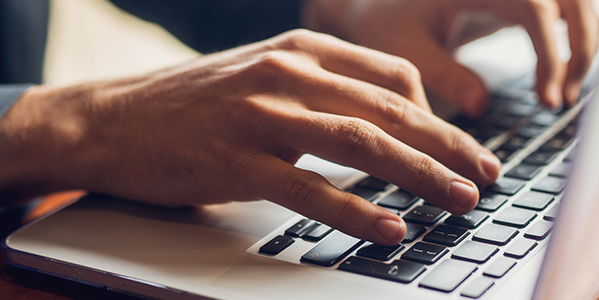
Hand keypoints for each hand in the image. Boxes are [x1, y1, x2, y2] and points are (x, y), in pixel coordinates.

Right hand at [0, 30, 500, 244]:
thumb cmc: (192, 104)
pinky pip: (309, 188)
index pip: (392, 77)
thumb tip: (384, 121)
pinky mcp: (235, 160)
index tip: (466, 148)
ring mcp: (260, 114)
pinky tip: (390, 230)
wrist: (109, 120)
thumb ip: (321, 90)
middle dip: (447, 146)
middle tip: (489, 176)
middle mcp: (287, 72)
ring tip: (460, 201)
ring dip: (418, 176)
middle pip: (388, 111)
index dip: (439, 117)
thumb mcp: (263, 76)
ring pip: (359, 144)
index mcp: (301, 49)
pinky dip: (356, 211)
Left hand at [304, 0, 598, 113]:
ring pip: (579, 2)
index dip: (550, 53)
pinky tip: (560, 75)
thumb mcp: (405, 46)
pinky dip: (575, 36)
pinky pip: (566, 7)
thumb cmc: (387, 17)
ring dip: (584, 44)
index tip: (546, 99)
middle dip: (579, 50)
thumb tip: (479, 107)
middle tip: (561, 101)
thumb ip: (443, 74)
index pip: (534, 7)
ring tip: (562, 95)